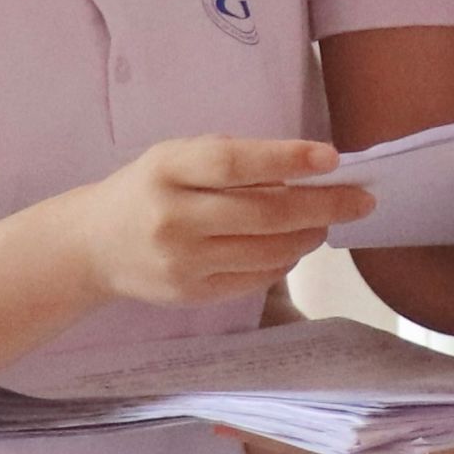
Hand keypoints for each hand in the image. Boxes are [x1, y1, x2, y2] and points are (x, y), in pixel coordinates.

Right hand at [69, 138, 374, 309]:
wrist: (93, 245)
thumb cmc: (148, 190)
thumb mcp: (175, 158)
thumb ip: (230, 162)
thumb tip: (307, 170)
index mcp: (166, 169)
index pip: (233, 164)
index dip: (286, 160)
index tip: (331, 158)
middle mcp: (171, 218)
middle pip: (261, 214)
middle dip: (321, 206)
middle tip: (360, 199)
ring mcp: (181, 263)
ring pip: (265, 251)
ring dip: (308, 235)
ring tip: (327, 222)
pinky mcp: (189, 295)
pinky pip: (253, 278)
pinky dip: (284, 260)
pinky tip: (294, 246)